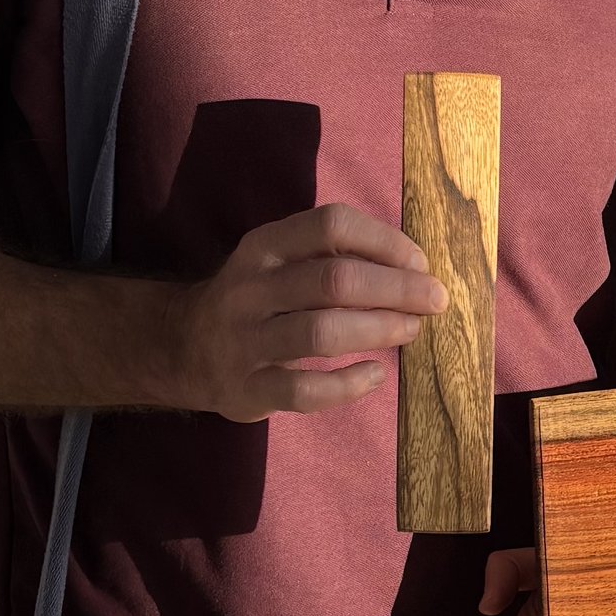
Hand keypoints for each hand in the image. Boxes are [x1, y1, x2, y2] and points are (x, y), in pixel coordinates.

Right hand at [167, 204, 443, 420]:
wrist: (181, 348)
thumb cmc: (256, 299)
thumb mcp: (277, 260)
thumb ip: (330, 256)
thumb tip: (414, 266)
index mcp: (264, 246)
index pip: (330, 226)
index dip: (383, 241)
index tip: (419, 262)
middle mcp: (251, 288)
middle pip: (334, 280)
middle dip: (396, 289)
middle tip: (434, 300)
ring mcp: (245, 341)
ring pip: (321, 332)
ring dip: (378, 330)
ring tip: (411, 330)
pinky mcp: (247, 389)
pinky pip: (305, 389)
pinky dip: (349, 384)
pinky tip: (376, 375)